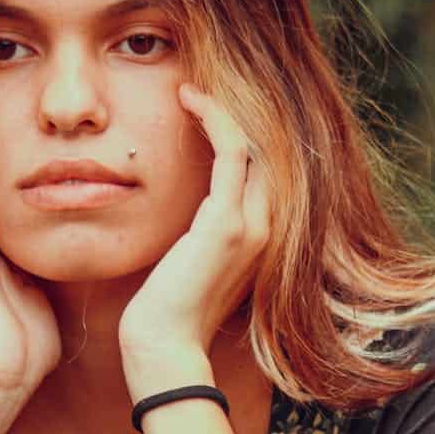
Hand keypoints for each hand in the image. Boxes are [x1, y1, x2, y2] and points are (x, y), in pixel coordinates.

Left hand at [118, 84, 271, 387]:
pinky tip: (189, 98)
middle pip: (266, 149)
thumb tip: (185, 209)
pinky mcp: (228, 222)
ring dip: (223, 107)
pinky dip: (213, 119)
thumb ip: (201, 233)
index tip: (203, 107)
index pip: (261, 168)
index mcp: (262, 237)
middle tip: (199, 85)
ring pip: (252, 143)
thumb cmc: (167, 312)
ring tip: (192, 86)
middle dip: (237, 112)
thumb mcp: (191, 263)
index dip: (236, 130)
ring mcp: (254, 224)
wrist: (165, 348)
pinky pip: (232, 151)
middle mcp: (269, 227)